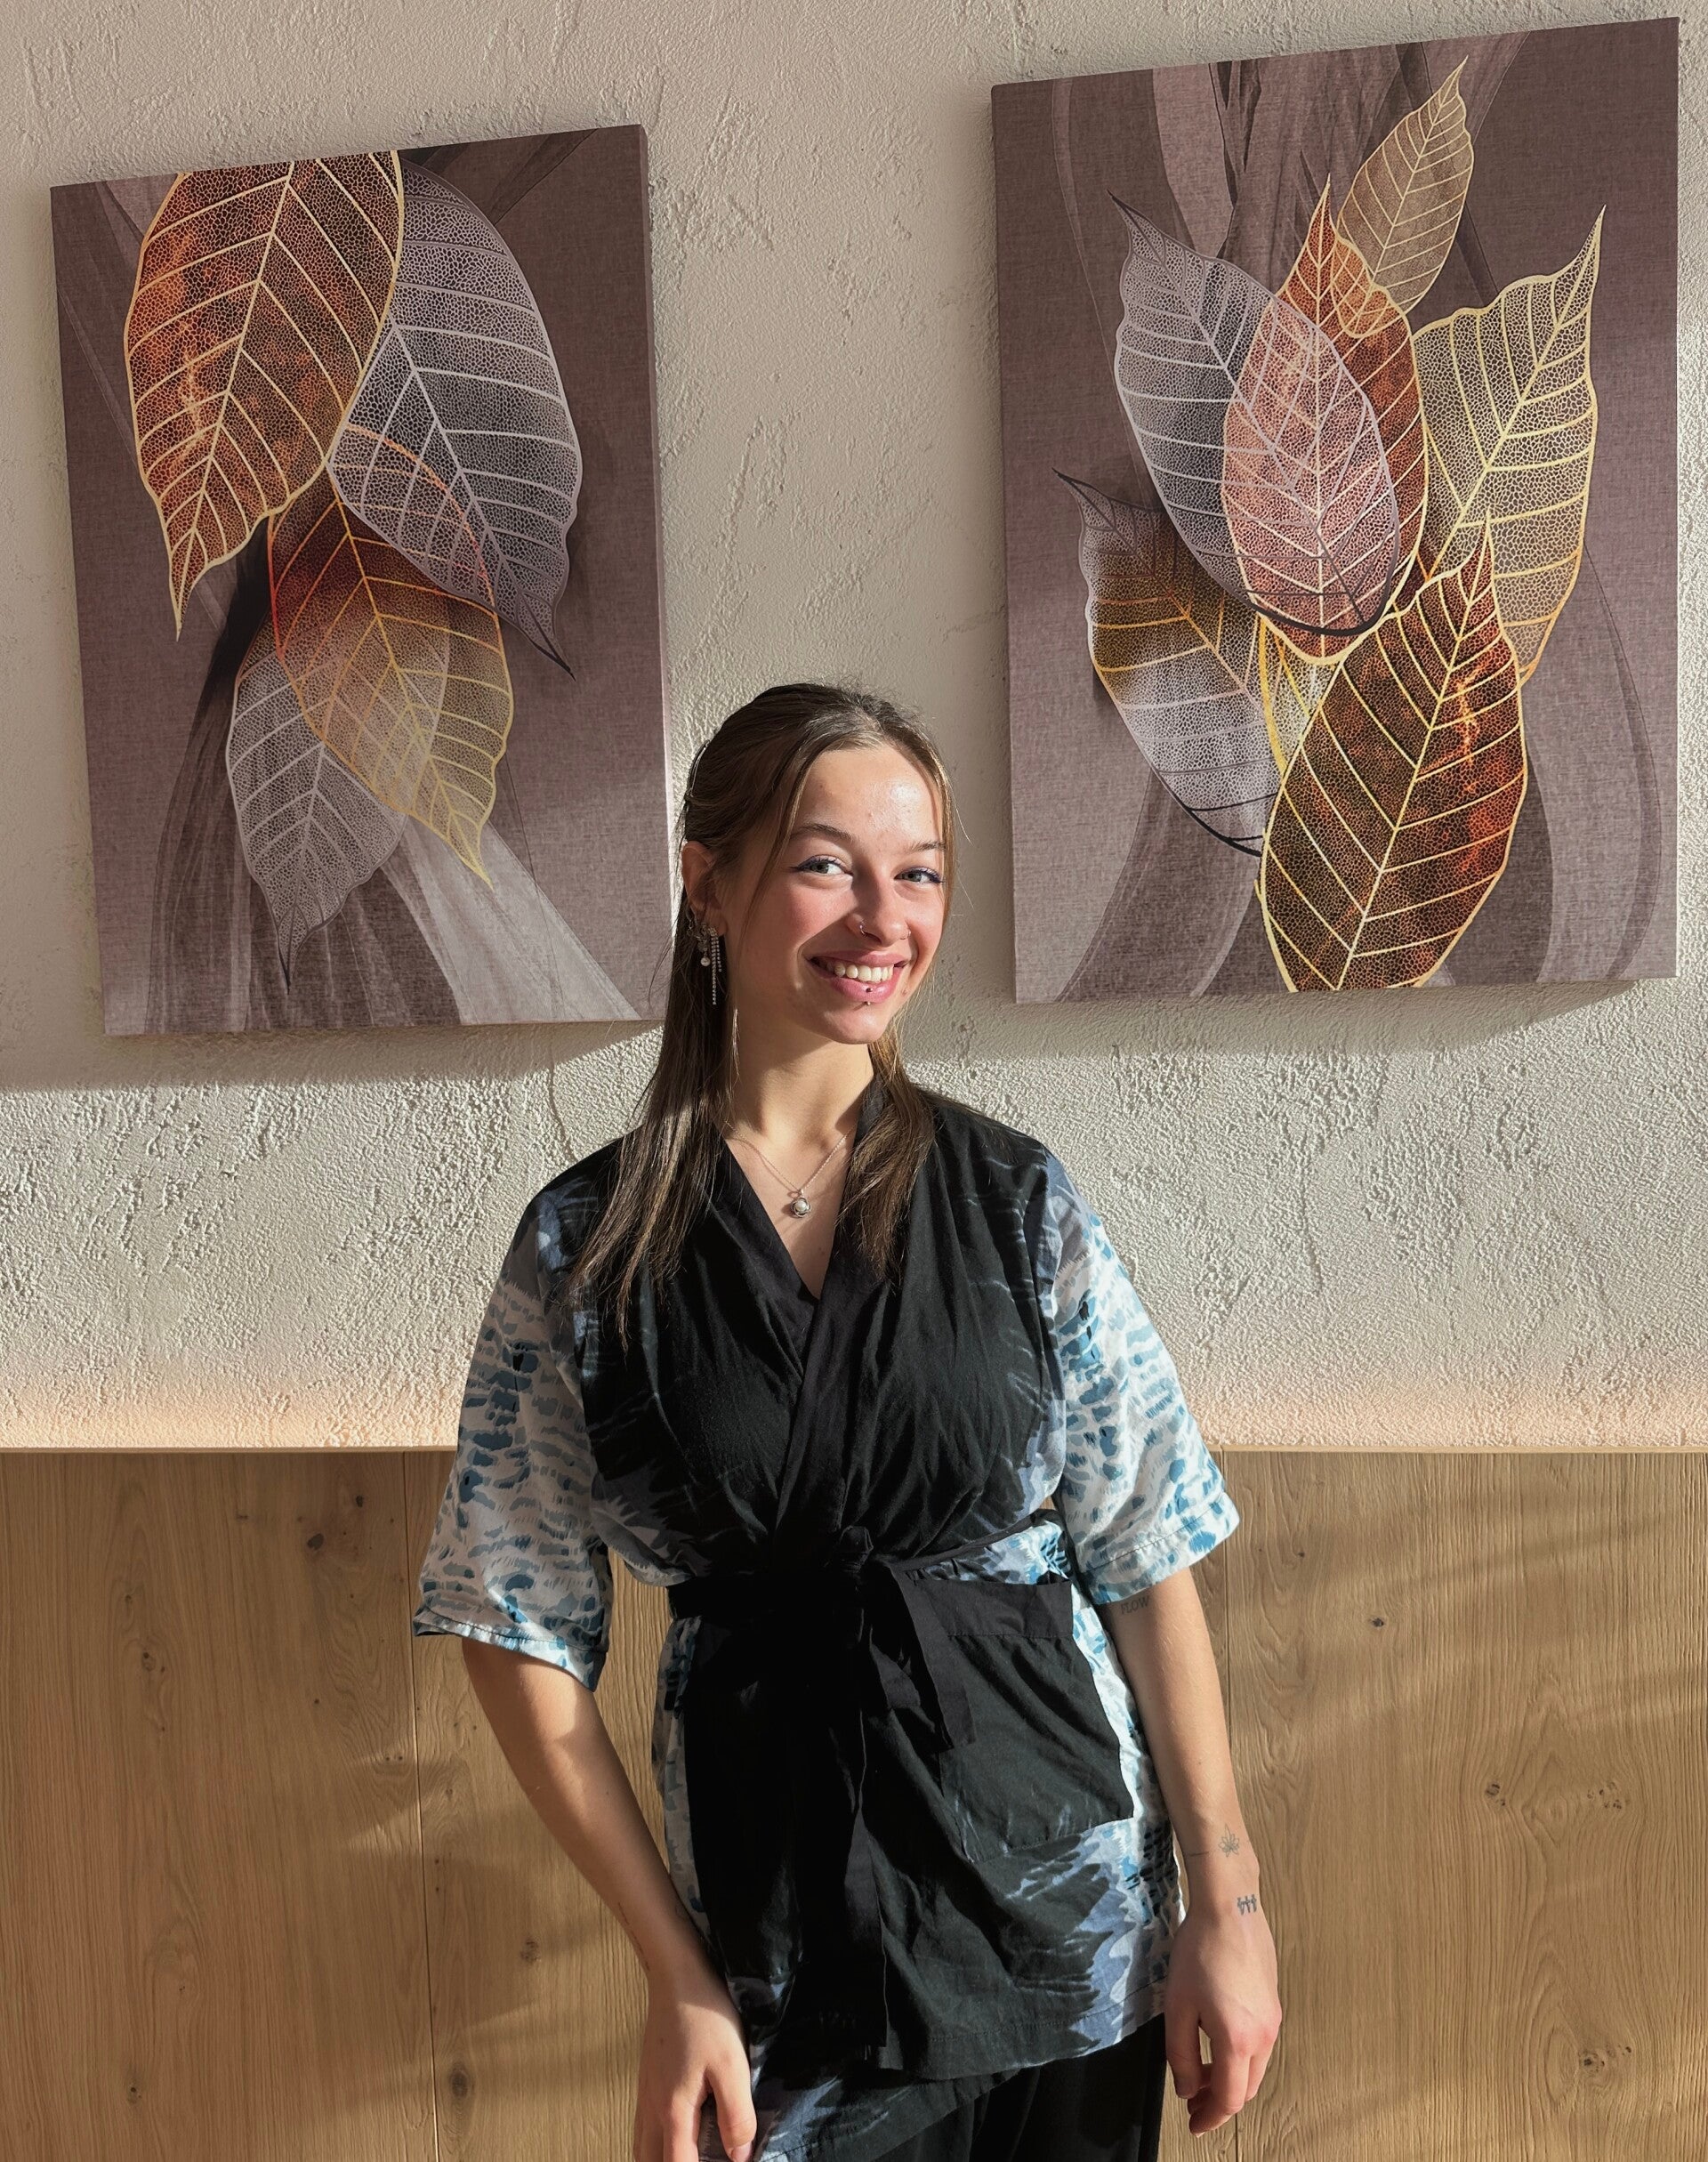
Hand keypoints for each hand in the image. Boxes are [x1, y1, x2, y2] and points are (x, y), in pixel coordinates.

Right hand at [634, 1956, 758, 2161]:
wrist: (677, 1976)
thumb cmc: (705, 2016)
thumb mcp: (731, 2065)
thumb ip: (735, 2115)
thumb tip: (739, 2155)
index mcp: (673, 2111)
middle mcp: (652, 2108)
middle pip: (650, 2161)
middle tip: (702, 2159)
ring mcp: (646, 2093)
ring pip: (643, 2146)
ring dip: (661, 2158)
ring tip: (688, 2154)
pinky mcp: (649, 2078)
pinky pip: (644, 2126)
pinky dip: (655, 2142)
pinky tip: (676, 2132)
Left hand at [1161, 1901, 1281, 2136]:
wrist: (1230, 1907)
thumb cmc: (1199, 1952)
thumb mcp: (1178, 2005)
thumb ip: (1180, 2054)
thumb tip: (1187, 2088)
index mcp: (1238, 2040)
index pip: (1229, 2098)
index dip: (1210, 2116)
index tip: (1193, 2123)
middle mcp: (1264, 2036)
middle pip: (1247, 2088)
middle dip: (1220, 2101)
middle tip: (1192, 2101)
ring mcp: (1273, 2019)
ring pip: (1255, 2068)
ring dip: (1231, 2079)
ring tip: (1202, 2074)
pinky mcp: (1273, 2003)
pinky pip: (1260, 2046)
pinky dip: (1241, 2058)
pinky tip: (1218, 2043)